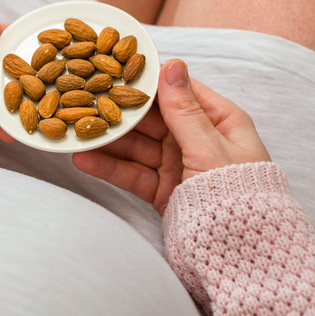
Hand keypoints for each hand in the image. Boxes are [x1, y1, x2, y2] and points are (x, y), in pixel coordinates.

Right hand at [72, 59, 270, 214]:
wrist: (238, 250)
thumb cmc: (236, 190)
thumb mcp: (209, 145)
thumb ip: (184, 109)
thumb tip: (172, 64)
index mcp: (220, 121)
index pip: (178, 92)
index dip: (148, 83)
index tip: (115, 71)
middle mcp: (198, 140)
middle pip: (152, 120)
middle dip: (120, 113)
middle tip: (84, 101)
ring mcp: (178, 165)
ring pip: (136, 147)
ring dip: (108, 141)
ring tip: (76, 132)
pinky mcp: (162, 190)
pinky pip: (132, 174)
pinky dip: (109, 168)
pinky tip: (83, 160)